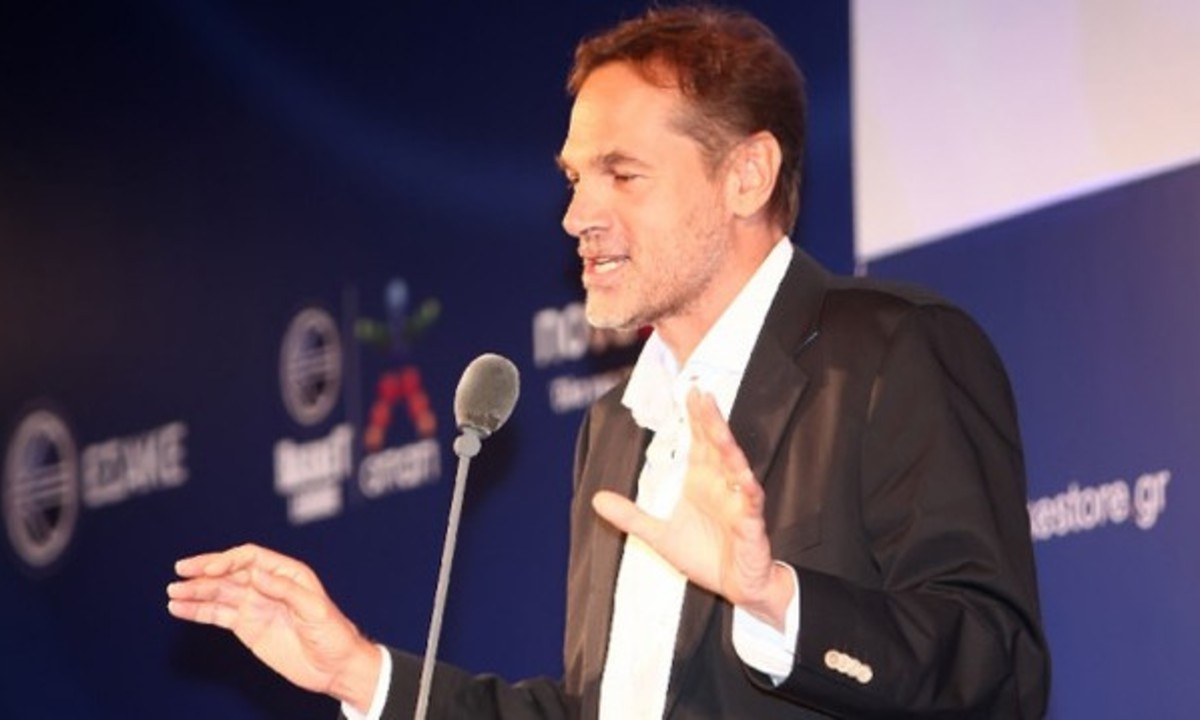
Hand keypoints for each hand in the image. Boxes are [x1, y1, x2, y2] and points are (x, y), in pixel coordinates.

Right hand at [167, 543, 380, 712]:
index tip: (210, 570)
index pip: (250, 558)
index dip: (228, 560)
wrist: (334, 667)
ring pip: (219, 593)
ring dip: (195, 591)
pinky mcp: (247, 627)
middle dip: (204, 571)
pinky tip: (180, 608)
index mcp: (287, 574)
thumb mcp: (315, 609)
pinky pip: (218, 614)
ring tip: (172, 592)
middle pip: (229, 572)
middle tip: (180, 570)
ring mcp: (255, 606)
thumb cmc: (333, 633)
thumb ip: (286, 590)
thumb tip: (257, 575)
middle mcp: (267, 586)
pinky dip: (198, 611)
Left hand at [592, 389, 793, 628]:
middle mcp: (722, 484)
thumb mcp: (658, 536)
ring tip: (719, 428)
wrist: (737, 588)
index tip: (688, 391)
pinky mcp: (751, 524)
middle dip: (710, 420)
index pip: (699, 441)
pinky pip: (751, 504)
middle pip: (717, 445)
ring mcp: (739, 502)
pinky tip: (746, 479)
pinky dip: (748, 492)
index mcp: (702, 480)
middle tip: (702, 394)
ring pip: (736, 467)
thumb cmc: (705, 555)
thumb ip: (630, 516)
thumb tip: (595, 499)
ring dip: (729, 447)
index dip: (695, 417)